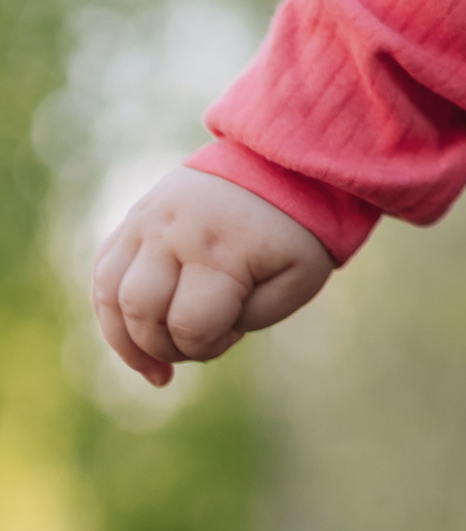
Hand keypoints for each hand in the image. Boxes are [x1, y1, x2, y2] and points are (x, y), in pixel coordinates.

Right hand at [91, 166, 333, 387]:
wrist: (279, 168)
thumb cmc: (293, 234)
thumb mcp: (298, 279)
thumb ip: (253, 317)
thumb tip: (196, 334)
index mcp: (221, 247)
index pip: (190, 325)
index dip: (209, 346)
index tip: (235, 333)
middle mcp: (173, 230)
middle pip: (139, 311)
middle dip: (163, 347)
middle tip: (197, 345)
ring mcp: (145, 220)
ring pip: (108, 294)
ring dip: (126, 338)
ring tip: (155, 362)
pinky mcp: (132, 219)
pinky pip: (103, 274)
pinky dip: (111, 311)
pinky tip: (135, 335)